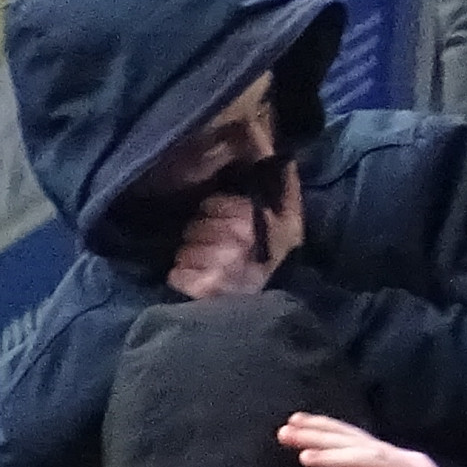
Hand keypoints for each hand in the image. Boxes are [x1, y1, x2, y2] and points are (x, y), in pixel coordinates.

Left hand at [166, 163, 299, 299]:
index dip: (215, 212)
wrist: (278, 311)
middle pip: (194, 227)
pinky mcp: (204, 289)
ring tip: (210, 265)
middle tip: (218, 248)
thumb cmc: (282, 254)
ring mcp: (220, 267)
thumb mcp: (290, 212)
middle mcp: (237, 241)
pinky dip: (183, 277)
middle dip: (201, 235)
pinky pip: (176, 275)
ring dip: (192, 258)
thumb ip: (281, 181)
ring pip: (184, 251)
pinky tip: (199, 280)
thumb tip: (276, 154)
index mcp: (254, 217)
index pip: (211, 204)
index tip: (229, 223)